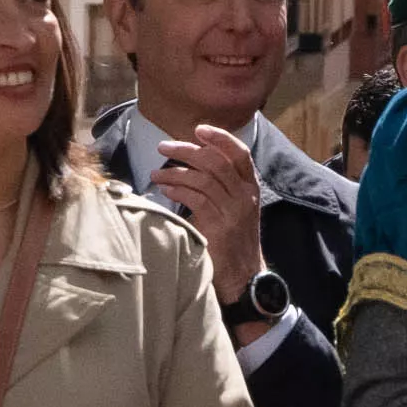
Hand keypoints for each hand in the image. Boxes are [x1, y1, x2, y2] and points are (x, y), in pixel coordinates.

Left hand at [158, 127, 266, 307]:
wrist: (243, 277)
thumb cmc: (232, 243)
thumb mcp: (235, 211)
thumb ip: (221, 189)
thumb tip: (191, 168)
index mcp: (251, 189)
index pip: (240, 154)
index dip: (220, 138)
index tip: (199, 129)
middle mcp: (245, 196)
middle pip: (217, 161)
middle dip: (188, 149)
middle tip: (164, 147)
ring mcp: (233, 210)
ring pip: (204, 177)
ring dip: (175, 171)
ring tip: (155, 174)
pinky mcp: (219, 225)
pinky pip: (196, 198)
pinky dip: (177, 189)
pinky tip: (164, 189)